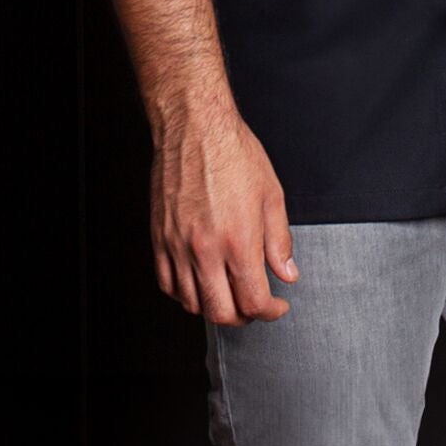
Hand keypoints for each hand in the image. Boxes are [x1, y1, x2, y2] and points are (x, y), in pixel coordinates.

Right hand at [150, 101, 298, 324]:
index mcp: (238, 240)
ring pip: (192, 304)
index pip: (254, 300)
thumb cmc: (233, 153)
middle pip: (221, 312)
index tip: (277, 306)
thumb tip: (287, 273)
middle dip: (243, 317)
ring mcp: (178, 247)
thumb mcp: (271, 193)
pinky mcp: (159, 240)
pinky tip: (198, 283)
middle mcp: (206, 249)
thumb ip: (279, 240)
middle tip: (255, 306)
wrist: (194, 128)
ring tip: (229, 294)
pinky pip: (167, 284)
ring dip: (214, 307)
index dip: (270, 312)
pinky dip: (184, 294)